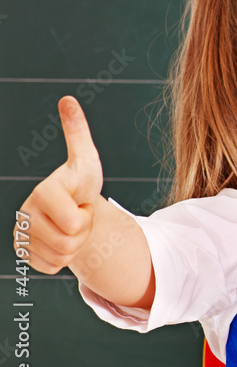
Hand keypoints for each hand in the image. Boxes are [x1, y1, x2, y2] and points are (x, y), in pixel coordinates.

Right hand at [16, 96, 103, 273]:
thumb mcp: (86, 159)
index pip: (74, 223)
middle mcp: (24, 212)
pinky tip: (58, 238)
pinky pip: (51, 267)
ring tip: (69, 225)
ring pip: (61, 257)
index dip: (86, 215)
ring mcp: (20, 233)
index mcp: (42, 191)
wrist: (72, 207)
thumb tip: (67, 99)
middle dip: (82, 231)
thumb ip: (77, 131)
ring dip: (74, 245)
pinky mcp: (21, 252)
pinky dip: (61, 258)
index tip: (80, 200)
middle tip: (77, 214)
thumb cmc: (80, 183)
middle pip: (69, 242)